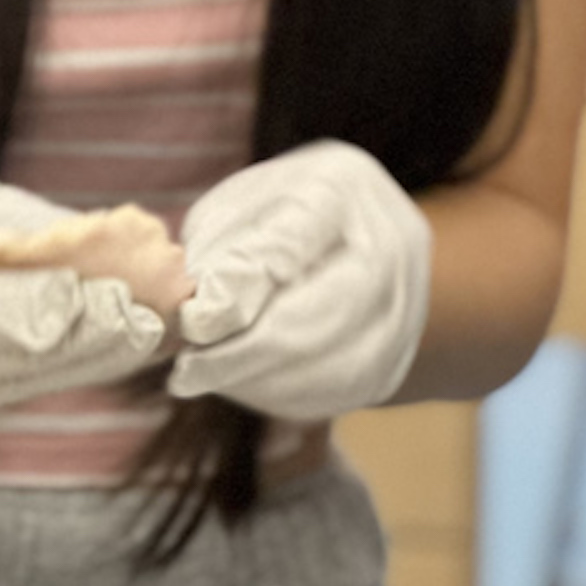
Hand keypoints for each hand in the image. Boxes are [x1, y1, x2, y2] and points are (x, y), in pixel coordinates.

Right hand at [0, 148, 169, 412]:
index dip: (24, 308)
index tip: (93, 292)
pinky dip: (75, 359)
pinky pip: (19, 381)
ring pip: (16, 381)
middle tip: (148, 311)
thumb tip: (91, 237)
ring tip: (155, 323)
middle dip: (77, 338)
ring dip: (90, 356)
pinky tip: (128, 335)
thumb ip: (0, 221)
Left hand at [168, 140, 431, 420]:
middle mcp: (389, 251)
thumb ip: (220, 247)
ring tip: (203, 375)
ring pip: (324, 372)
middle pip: (311, 323)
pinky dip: (277, 395)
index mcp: (341, 190)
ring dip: (254, 382)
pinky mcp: (391, 365)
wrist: (363, 231)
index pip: (287, 249)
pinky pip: (332, 395)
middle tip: (185, 371)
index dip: (235, 294)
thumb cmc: (283, 210)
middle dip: (238, 355)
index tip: (191, 322)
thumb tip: (200, 314)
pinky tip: (239, 383)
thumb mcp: (242, 203)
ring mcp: (400, 314)